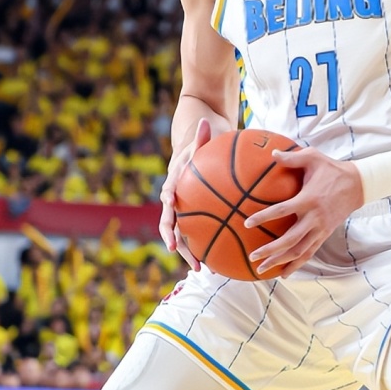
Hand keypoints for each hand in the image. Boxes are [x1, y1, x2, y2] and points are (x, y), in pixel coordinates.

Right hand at [157, 119, 210, 270]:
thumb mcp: (203, 137)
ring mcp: (185, 207)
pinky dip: (208, 244)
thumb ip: (203, 136)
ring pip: (184, 233)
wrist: (198, 143)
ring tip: (203, 268)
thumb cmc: (202, 140)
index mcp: (175, 180)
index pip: (168, 194)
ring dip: (190, 251)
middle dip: (175, 241)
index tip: (170, 220)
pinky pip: (200, 231)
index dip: (168, 206)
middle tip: (181, 255)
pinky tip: (221, 260)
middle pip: (171, 223)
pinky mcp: (196, 211)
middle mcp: (176, 197)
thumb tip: (205, 121)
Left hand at [242, 147, 363, 277]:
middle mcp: (314, 218)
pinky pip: (309, 253)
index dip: (264, 217)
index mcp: (308, 199)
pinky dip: (296, 264)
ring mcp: (320, 229)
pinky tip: (283, 273)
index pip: (282, 210)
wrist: (357, 185)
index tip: (247, 223)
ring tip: (261, 269)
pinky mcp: (325, 234)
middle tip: (253, 256)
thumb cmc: (332, 168)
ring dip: (280, 262)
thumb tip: (272, 153)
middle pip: (290, 240)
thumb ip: (292, 157)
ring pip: (299, 251)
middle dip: (270, 250)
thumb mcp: (313, 157)